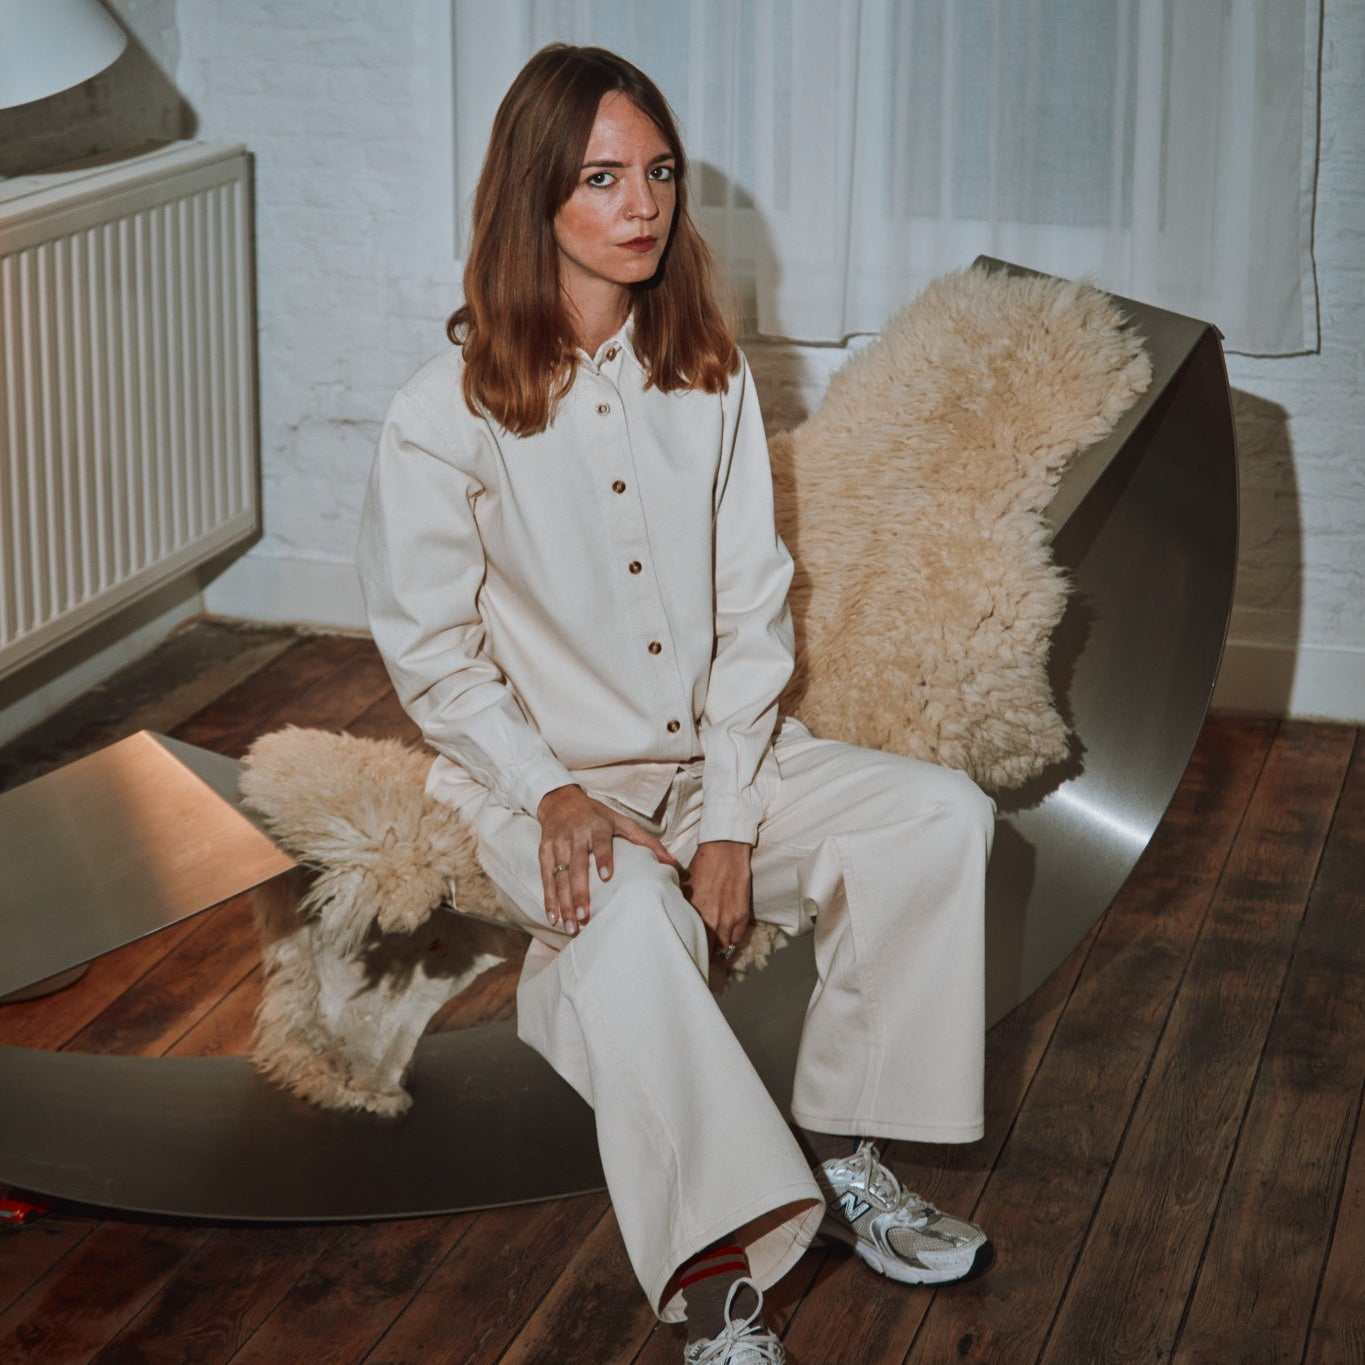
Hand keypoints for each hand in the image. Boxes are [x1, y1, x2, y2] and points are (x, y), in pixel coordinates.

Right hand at [536, 785, 678, 934]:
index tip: (606, 877)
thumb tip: (673, 864)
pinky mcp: (544, 851)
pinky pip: (545, 877)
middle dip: (579, 892)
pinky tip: (553, 917)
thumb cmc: (598, 816)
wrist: (560, 800)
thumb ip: (647, 843)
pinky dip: (548, 898)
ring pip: (559, 876)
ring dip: (563, 902)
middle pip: (576, 866)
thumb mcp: (623, 822)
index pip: (601, 843)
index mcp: (597, 827)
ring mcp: (558, 844)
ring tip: (571, 926)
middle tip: (584, 916)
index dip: (603, 858)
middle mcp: (576, 835)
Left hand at [684, 840, 752, 953]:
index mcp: (693, 914)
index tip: (688, 951)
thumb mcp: (685, 887)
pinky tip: (727, 935)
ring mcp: (728, 919)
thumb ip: (683, 907)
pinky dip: (732, 939)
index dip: (689, 949)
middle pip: (707, 951)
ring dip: (718, 948)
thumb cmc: (703, 865)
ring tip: (713, 946)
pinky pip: (737, 939)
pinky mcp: (742, 915)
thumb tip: (678, 919)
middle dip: (703, 952)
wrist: (725, 850)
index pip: (691, 942)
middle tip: (700, 953)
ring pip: (723, 948)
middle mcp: (711, 920)